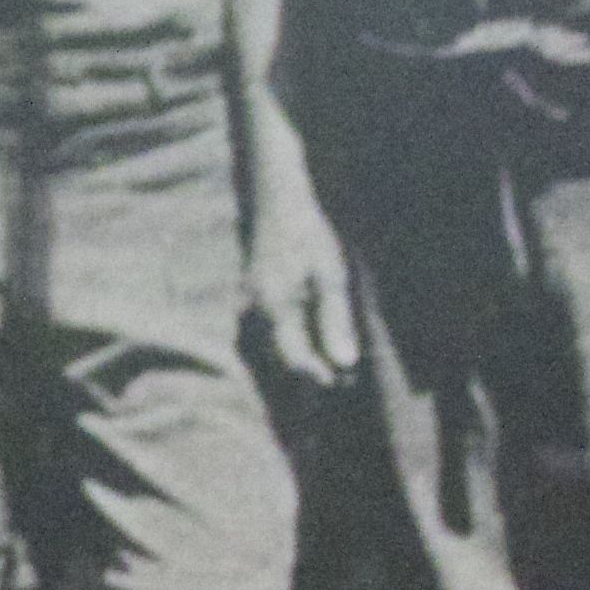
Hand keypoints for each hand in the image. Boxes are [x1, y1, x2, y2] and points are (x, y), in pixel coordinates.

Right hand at [242, 179, 360, 389]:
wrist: (272, 203)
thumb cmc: (307, 235)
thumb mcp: (331, 275)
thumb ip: (335, 321)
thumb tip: (346, 364)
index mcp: (273, 309)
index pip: (294, 361)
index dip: (318, 377)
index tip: (344, 382)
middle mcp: (251, 315)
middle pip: (276, 365)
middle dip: (305, 379)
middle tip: (340, 386)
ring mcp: (242, 311)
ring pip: (263, 356)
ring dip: (291, 370)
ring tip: (322, 379)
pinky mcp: (242, 306)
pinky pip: (256, 342)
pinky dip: (278, 354)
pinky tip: (299, 355)